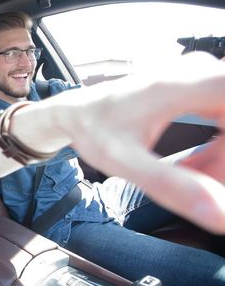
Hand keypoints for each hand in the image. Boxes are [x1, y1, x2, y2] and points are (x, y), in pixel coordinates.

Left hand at [56, 52, 224, 232]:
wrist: (75, 110)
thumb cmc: (93, 130)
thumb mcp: (124, 163)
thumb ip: (170, 186)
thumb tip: (218, 214)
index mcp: (181, 84)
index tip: (216, 179)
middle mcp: (196, 71)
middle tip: (205, 187)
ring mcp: (197, 76)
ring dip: (222, 156)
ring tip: (189, 179)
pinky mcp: (195, 86)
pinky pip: (223, 117)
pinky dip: (216, 147)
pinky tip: (191, 169)